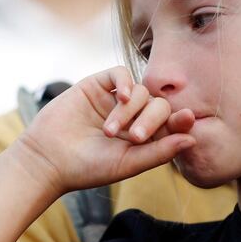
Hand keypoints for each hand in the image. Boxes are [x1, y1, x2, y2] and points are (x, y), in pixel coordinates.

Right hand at [17, 67, 195, 193]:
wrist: (47, 159)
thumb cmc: (88, 168)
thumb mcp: (128, 164)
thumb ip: (160, 152)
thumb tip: (193, 139)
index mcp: (146, 138)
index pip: (171, 123)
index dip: (181, 120)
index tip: (188, 118)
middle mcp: (134, 117)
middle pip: (159, 105)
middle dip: (152, 119)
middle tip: (134, 137)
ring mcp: (116, 100)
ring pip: (141, 92)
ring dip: (129, 110)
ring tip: (109, 131)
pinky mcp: (98, 85)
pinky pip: (121, 73)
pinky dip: (126, 81)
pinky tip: (121, 95)